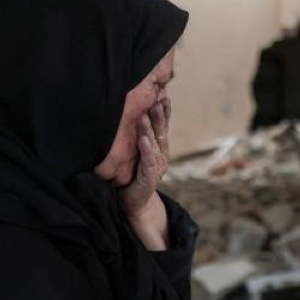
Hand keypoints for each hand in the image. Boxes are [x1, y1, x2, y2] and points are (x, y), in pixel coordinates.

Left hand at [120, 100, 170, 249]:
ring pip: (155, 144)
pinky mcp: (150, 178)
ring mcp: (157, 167)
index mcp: (159, 149)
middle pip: (162, 132)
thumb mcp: (139, 154)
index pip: (163, 127)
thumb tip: (137, 116)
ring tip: (146, 115)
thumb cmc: (134, 176)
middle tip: (158, 99)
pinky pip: (148, 161)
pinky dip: (146, 150)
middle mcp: (161, 156)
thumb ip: (142, 138)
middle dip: (160, 116)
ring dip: (151, 129)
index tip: (163, 95)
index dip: (164, 112)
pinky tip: (144, 140)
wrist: (135, 204)